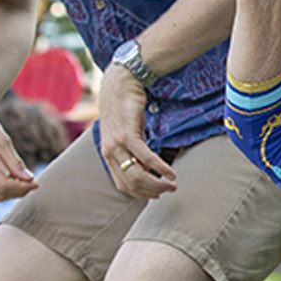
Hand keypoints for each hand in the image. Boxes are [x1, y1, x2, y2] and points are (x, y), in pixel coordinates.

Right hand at [0, 100, 39, 204]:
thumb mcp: (3, 140)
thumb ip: (15, 162)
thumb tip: (29, 179)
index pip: (3, 185)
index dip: (22, 188)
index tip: (36, 183)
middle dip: (17, 192)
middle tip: (31, 182)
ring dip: (9, 193)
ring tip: (22, 180)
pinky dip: (0, 190)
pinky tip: (11, 179)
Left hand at [96, 71, 176, 201]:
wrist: (120, 85)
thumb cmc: (125, 110)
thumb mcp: (128, 135)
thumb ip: (134, 153)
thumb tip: (147, 170)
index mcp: (108, 155)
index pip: (123, 184)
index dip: (140, 194)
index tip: (156, 195)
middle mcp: (110, 152)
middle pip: (131, 183)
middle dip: (152, 191)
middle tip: (169, 191)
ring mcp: (117, 144)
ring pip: (136, 174)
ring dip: (157, 184)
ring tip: (172, 185)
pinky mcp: (127, 134)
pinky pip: (145, 157)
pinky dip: (159, 167)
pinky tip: (170, 173)